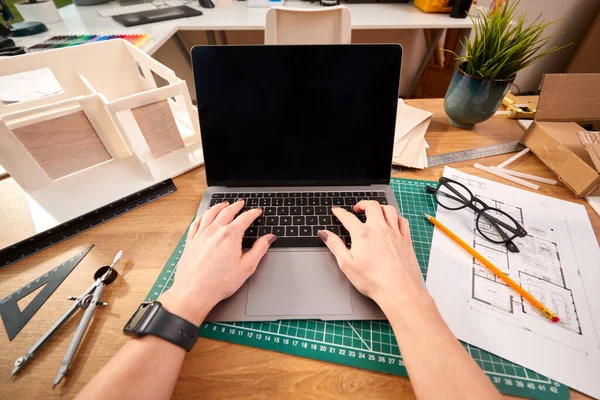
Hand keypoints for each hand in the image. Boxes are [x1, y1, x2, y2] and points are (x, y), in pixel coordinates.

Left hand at [159, 199, 275, 324]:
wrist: (194, 292)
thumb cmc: (219, 283)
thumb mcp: (246, 267)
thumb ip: (259, 249)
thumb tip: (268, 238)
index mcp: (230, 235)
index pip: (245, 218)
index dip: (253, 213)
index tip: (257, 211)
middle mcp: (214, 231)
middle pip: (227, 211)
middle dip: (236, 206)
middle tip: (241, 203)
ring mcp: (200, 235)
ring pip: (210, 213)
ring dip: (219, 206)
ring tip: (224, 204)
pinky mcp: (190, 241)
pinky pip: (197, 222)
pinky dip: (203, 216)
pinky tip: (204, 216)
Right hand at [317, 201, 426, 310]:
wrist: (399, 290)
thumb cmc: (374, 281)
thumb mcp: (347, 264)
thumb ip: (335, 246)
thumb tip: (324, 234)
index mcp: (363, 235)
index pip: (348, 217)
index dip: (340, 212)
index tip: (336, 210)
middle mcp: (380, 229)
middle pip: (371, 206)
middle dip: (362, 204)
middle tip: (356, 209)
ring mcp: (395, 233)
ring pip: (388, 209)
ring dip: (380, 207)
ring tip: (374, 211)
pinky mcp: (406, 239)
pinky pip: (402, 220)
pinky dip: (395, 217)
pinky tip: (392, 221)